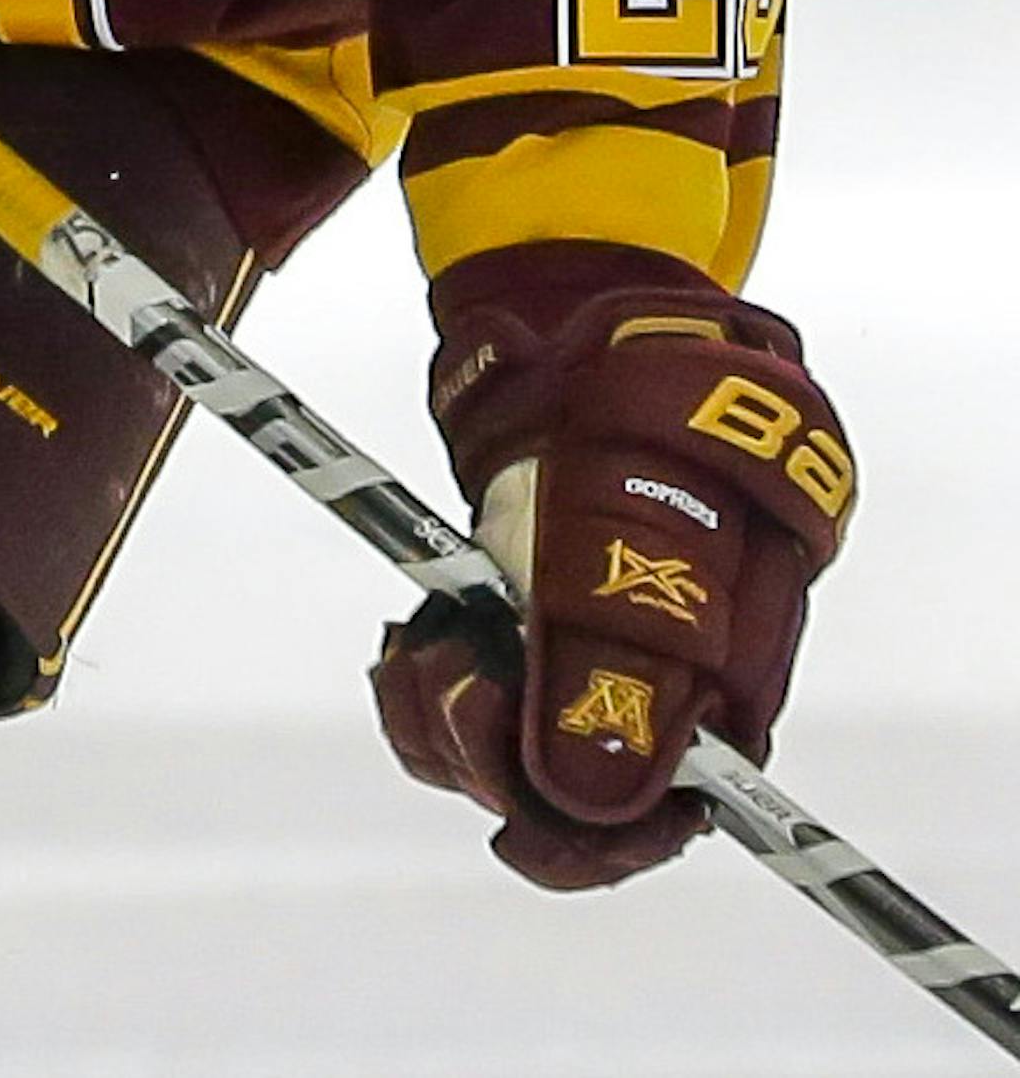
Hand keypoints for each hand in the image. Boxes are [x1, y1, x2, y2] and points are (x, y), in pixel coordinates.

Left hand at [371, 258, 852, 888]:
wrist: (580, 316)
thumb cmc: (636, 392)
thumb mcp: (627, 494)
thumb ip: (619, 640)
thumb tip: (592, 795)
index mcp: (733, 659)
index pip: (674, 804)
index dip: (593, 828)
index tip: (506, 797)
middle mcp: (668, 675)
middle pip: (584, 795)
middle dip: (492, 752)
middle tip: (434, 666)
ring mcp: (590, 649)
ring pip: (514, 756)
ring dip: (445, 716)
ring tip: (415, 644)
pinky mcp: (525, 629)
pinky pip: (473, 701)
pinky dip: (429, 681)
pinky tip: (411, 636)